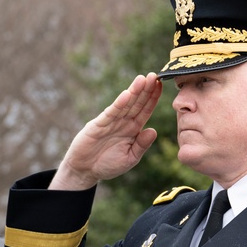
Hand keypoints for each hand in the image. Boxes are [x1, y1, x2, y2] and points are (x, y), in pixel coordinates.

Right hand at [50, 73, 161, 190]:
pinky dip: (118, 104)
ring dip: (134, 92)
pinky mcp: (98, 125)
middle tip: (155, 75)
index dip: (153, 98)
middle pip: (137, 103)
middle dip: (146, 89)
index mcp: (133, 129)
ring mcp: (110, 122)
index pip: (145, 110)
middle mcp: (123, 122)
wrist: (85, 170)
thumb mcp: (129, 158)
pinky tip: (126, 95)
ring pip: (125, 105)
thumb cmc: (107, 164)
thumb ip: (141, 145)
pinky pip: (111, 113)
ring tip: (143, 79)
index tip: (161, 85)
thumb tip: (154, 131)